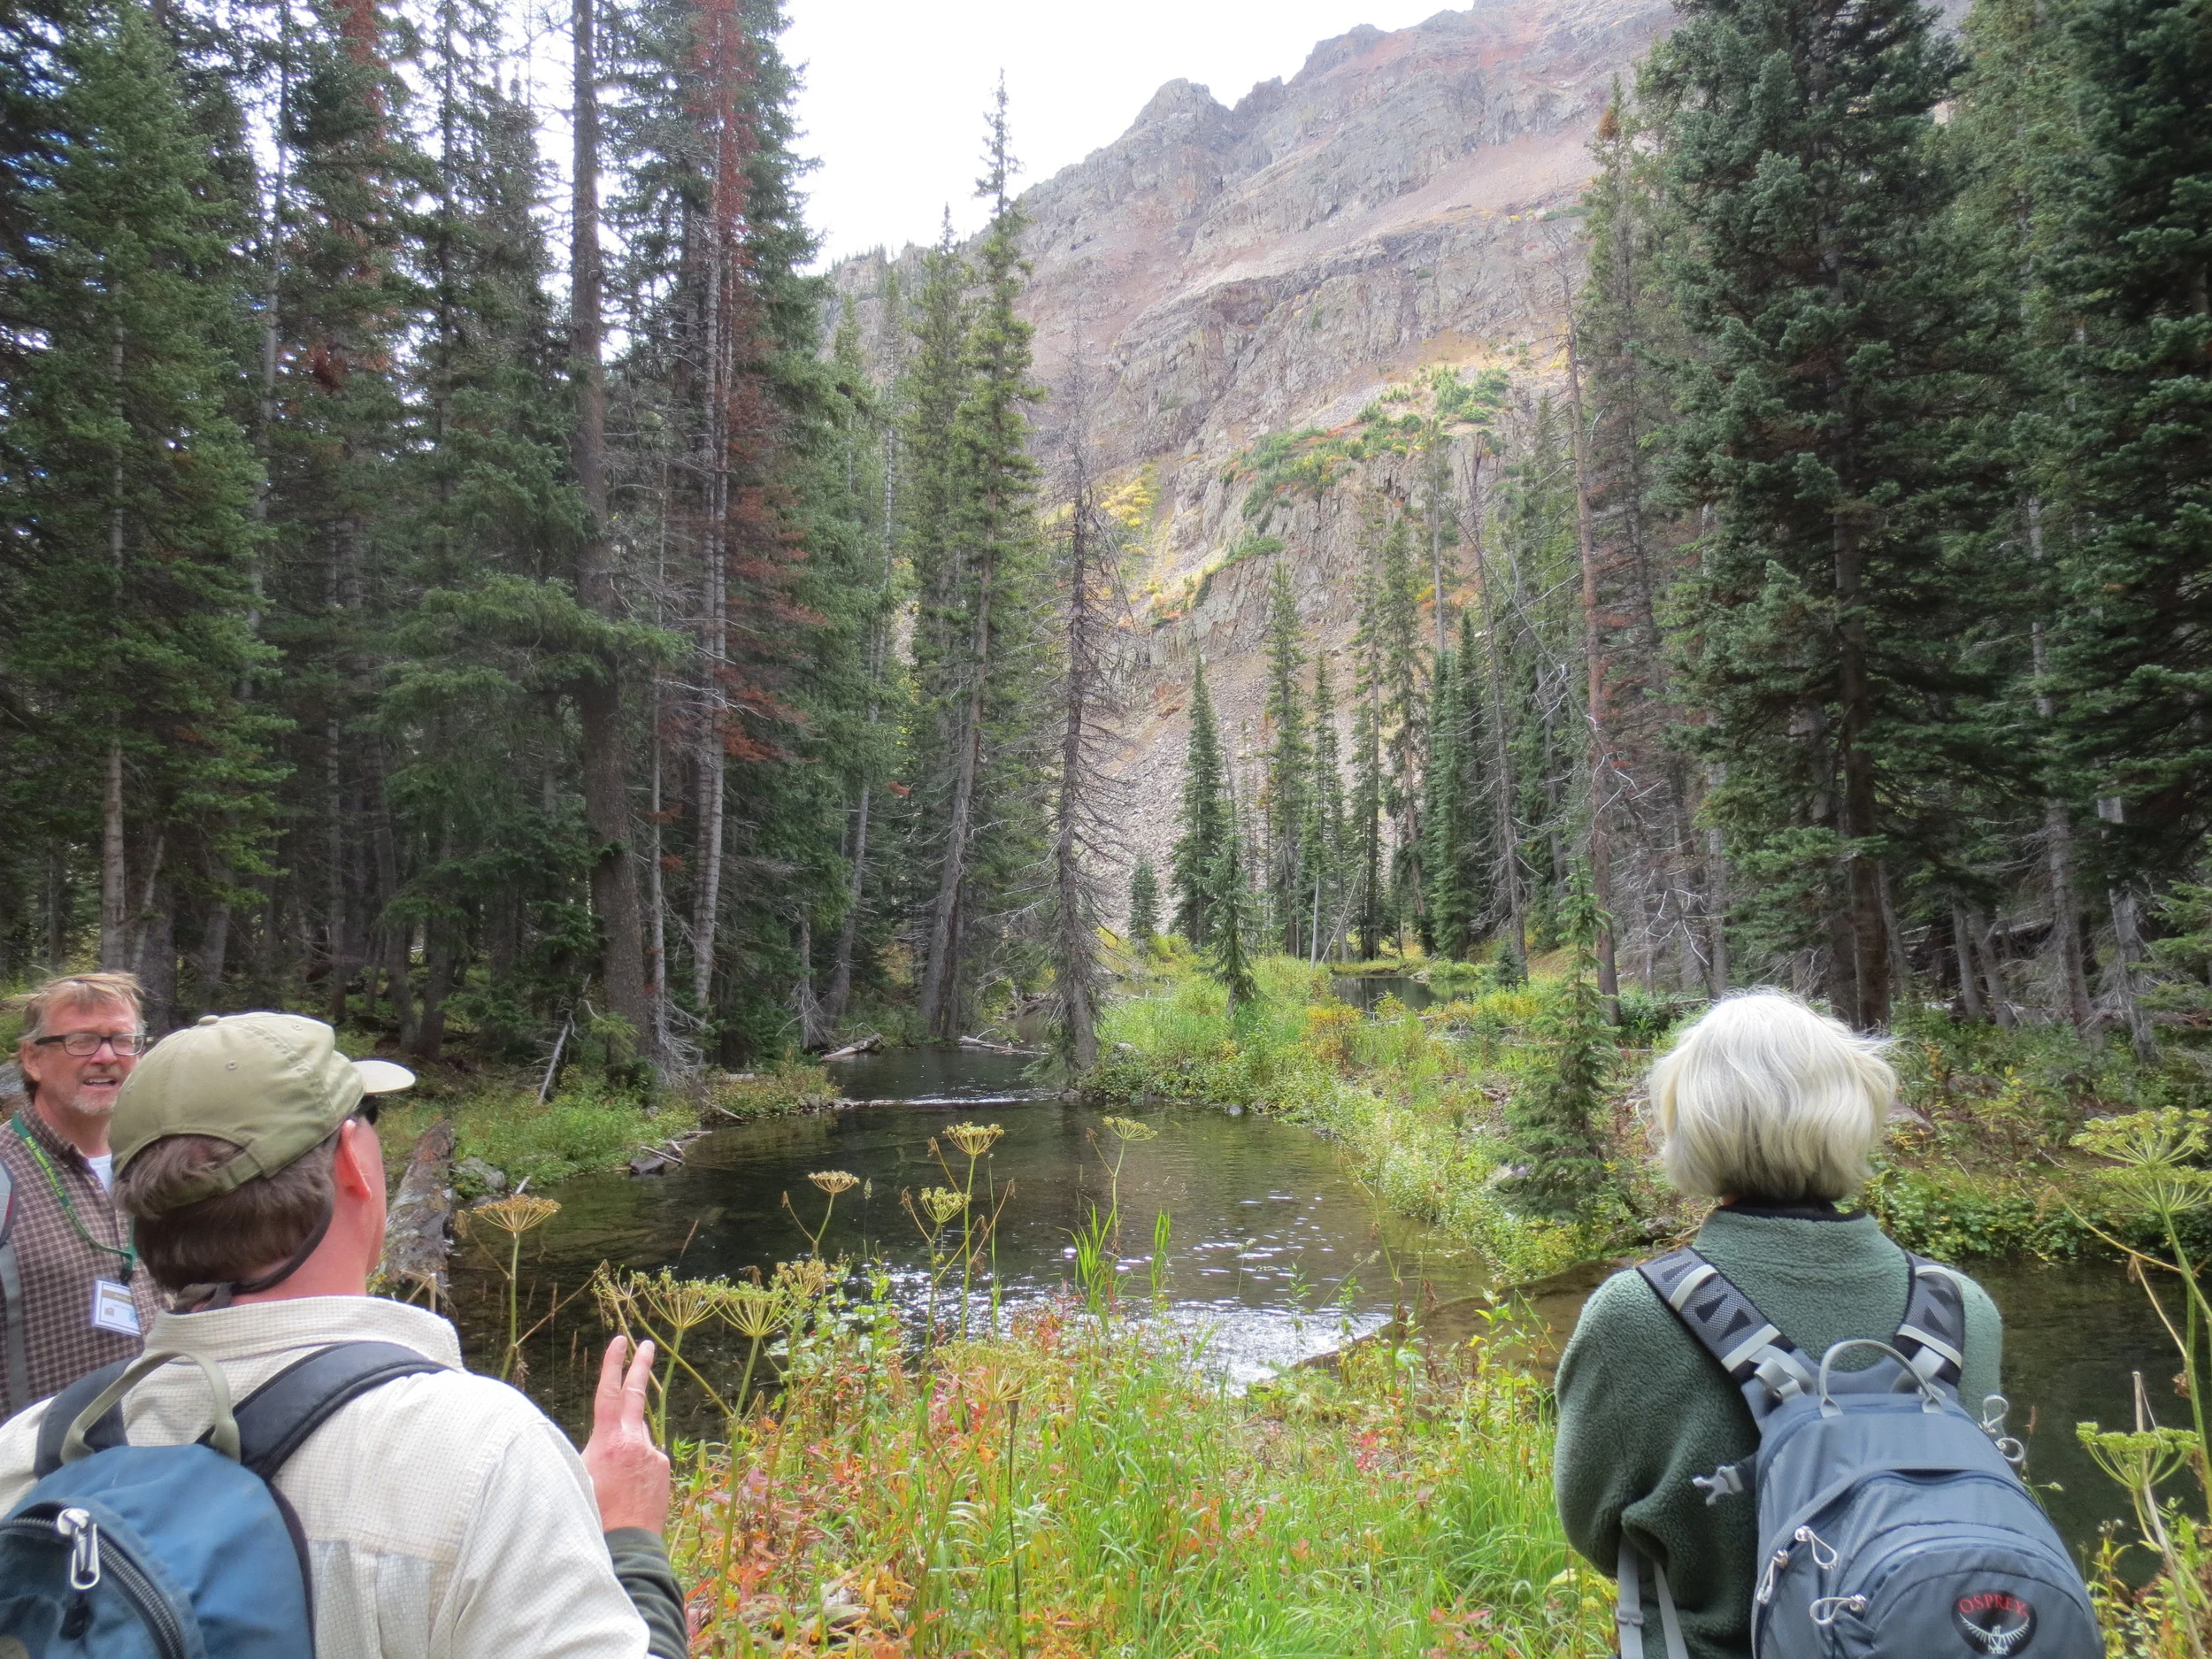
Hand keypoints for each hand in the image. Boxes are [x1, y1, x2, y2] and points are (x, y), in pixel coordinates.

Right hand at [581, 1335, 668, 1535]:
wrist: (626, 1546)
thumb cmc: (593, 1516)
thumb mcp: (578, 1478)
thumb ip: (588, 1452)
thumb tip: (598, 1441)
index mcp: (610, 1442)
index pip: (609, 1394)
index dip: (613, 1365)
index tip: (620, 1340)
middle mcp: (635, 1442)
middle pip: (635, 1397)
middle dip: (639, 1368)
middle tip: (646, 1344)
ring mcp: (653, 1455)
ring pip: (636, 1438)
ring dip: (625, 1447)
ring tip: (611, 1485)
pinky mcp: (663, 1469)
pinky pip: (645, 1459)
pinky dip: (634, 1466)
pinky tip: (625, 1493)